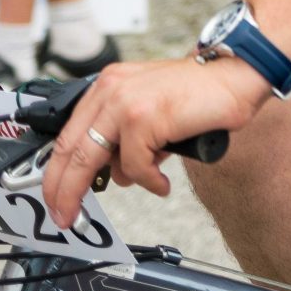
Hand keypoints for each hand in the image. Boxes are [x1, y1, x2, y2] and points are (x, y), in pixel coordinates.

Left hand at [43, 56, 264, 228]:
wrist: (235, 75)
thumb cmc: (198, 93)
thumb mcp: (150, 108)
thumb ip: (125, 135)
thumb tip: (111, 172)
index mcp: (108, 85)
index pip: (68, 134)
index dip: (56, 172)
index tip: (55, 197)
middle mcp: (111, 90)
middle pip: (71, 150)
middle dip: (65, 190)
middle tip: (65, 215)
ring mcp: (125, 103)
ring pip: (96, 161)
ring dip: (124, 181)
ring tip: (150, 179)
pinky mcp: (144, 118)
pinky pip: (136, 167)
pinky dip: (150, 181)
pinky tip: (163, 181)